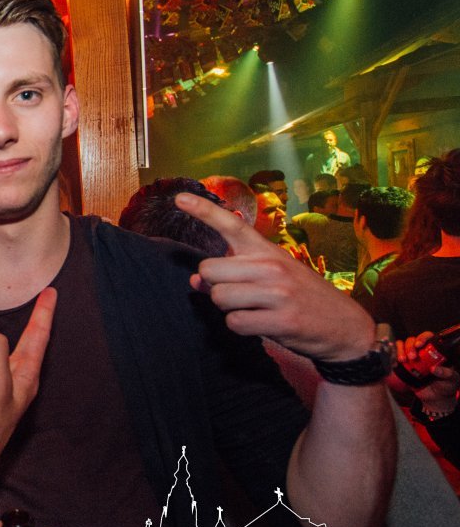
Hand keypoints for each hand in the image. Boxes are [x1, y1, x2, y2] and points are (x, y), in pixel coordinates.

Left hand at [175, 193, 375, 361]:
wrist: (348, 328)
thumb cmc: (302, 299)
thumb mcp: (272, 278)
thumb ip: (233, 274)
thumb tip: (194, 281)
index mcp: (268, 251)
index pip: (232, 224)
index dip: (203, 210)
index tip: (179, 197)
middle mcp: (271, 266)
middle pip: (209, 270)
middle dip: (214, 286)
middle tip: (239, 295)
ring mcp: (278, 292)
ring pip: (219, 297)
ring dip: (229, 309)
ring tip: (255, 310)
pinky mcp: (282, 319)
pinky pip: (235, 322)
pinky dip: (241, 327)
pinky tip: (262, 325)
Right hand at [397, 332, 459, 412]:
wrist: (435, 398)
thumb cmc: (446, 387)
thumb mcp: (452, 380)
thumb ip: (446, 374)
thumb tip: (434, 368)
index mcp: (436, 352)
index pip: (429, 337)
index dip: (423, 337)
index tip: (420, 345)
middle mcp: (423, 352)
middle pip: (413, 340)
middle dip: (410, 346)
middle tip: (412, 357)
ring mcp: (412, 357)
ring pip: (403, 345)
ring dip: (401, 350)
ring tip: (403, 360)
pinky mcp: (404, 364)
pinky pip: (395, 354)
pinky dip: (394, 355)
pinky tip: (397, 362)